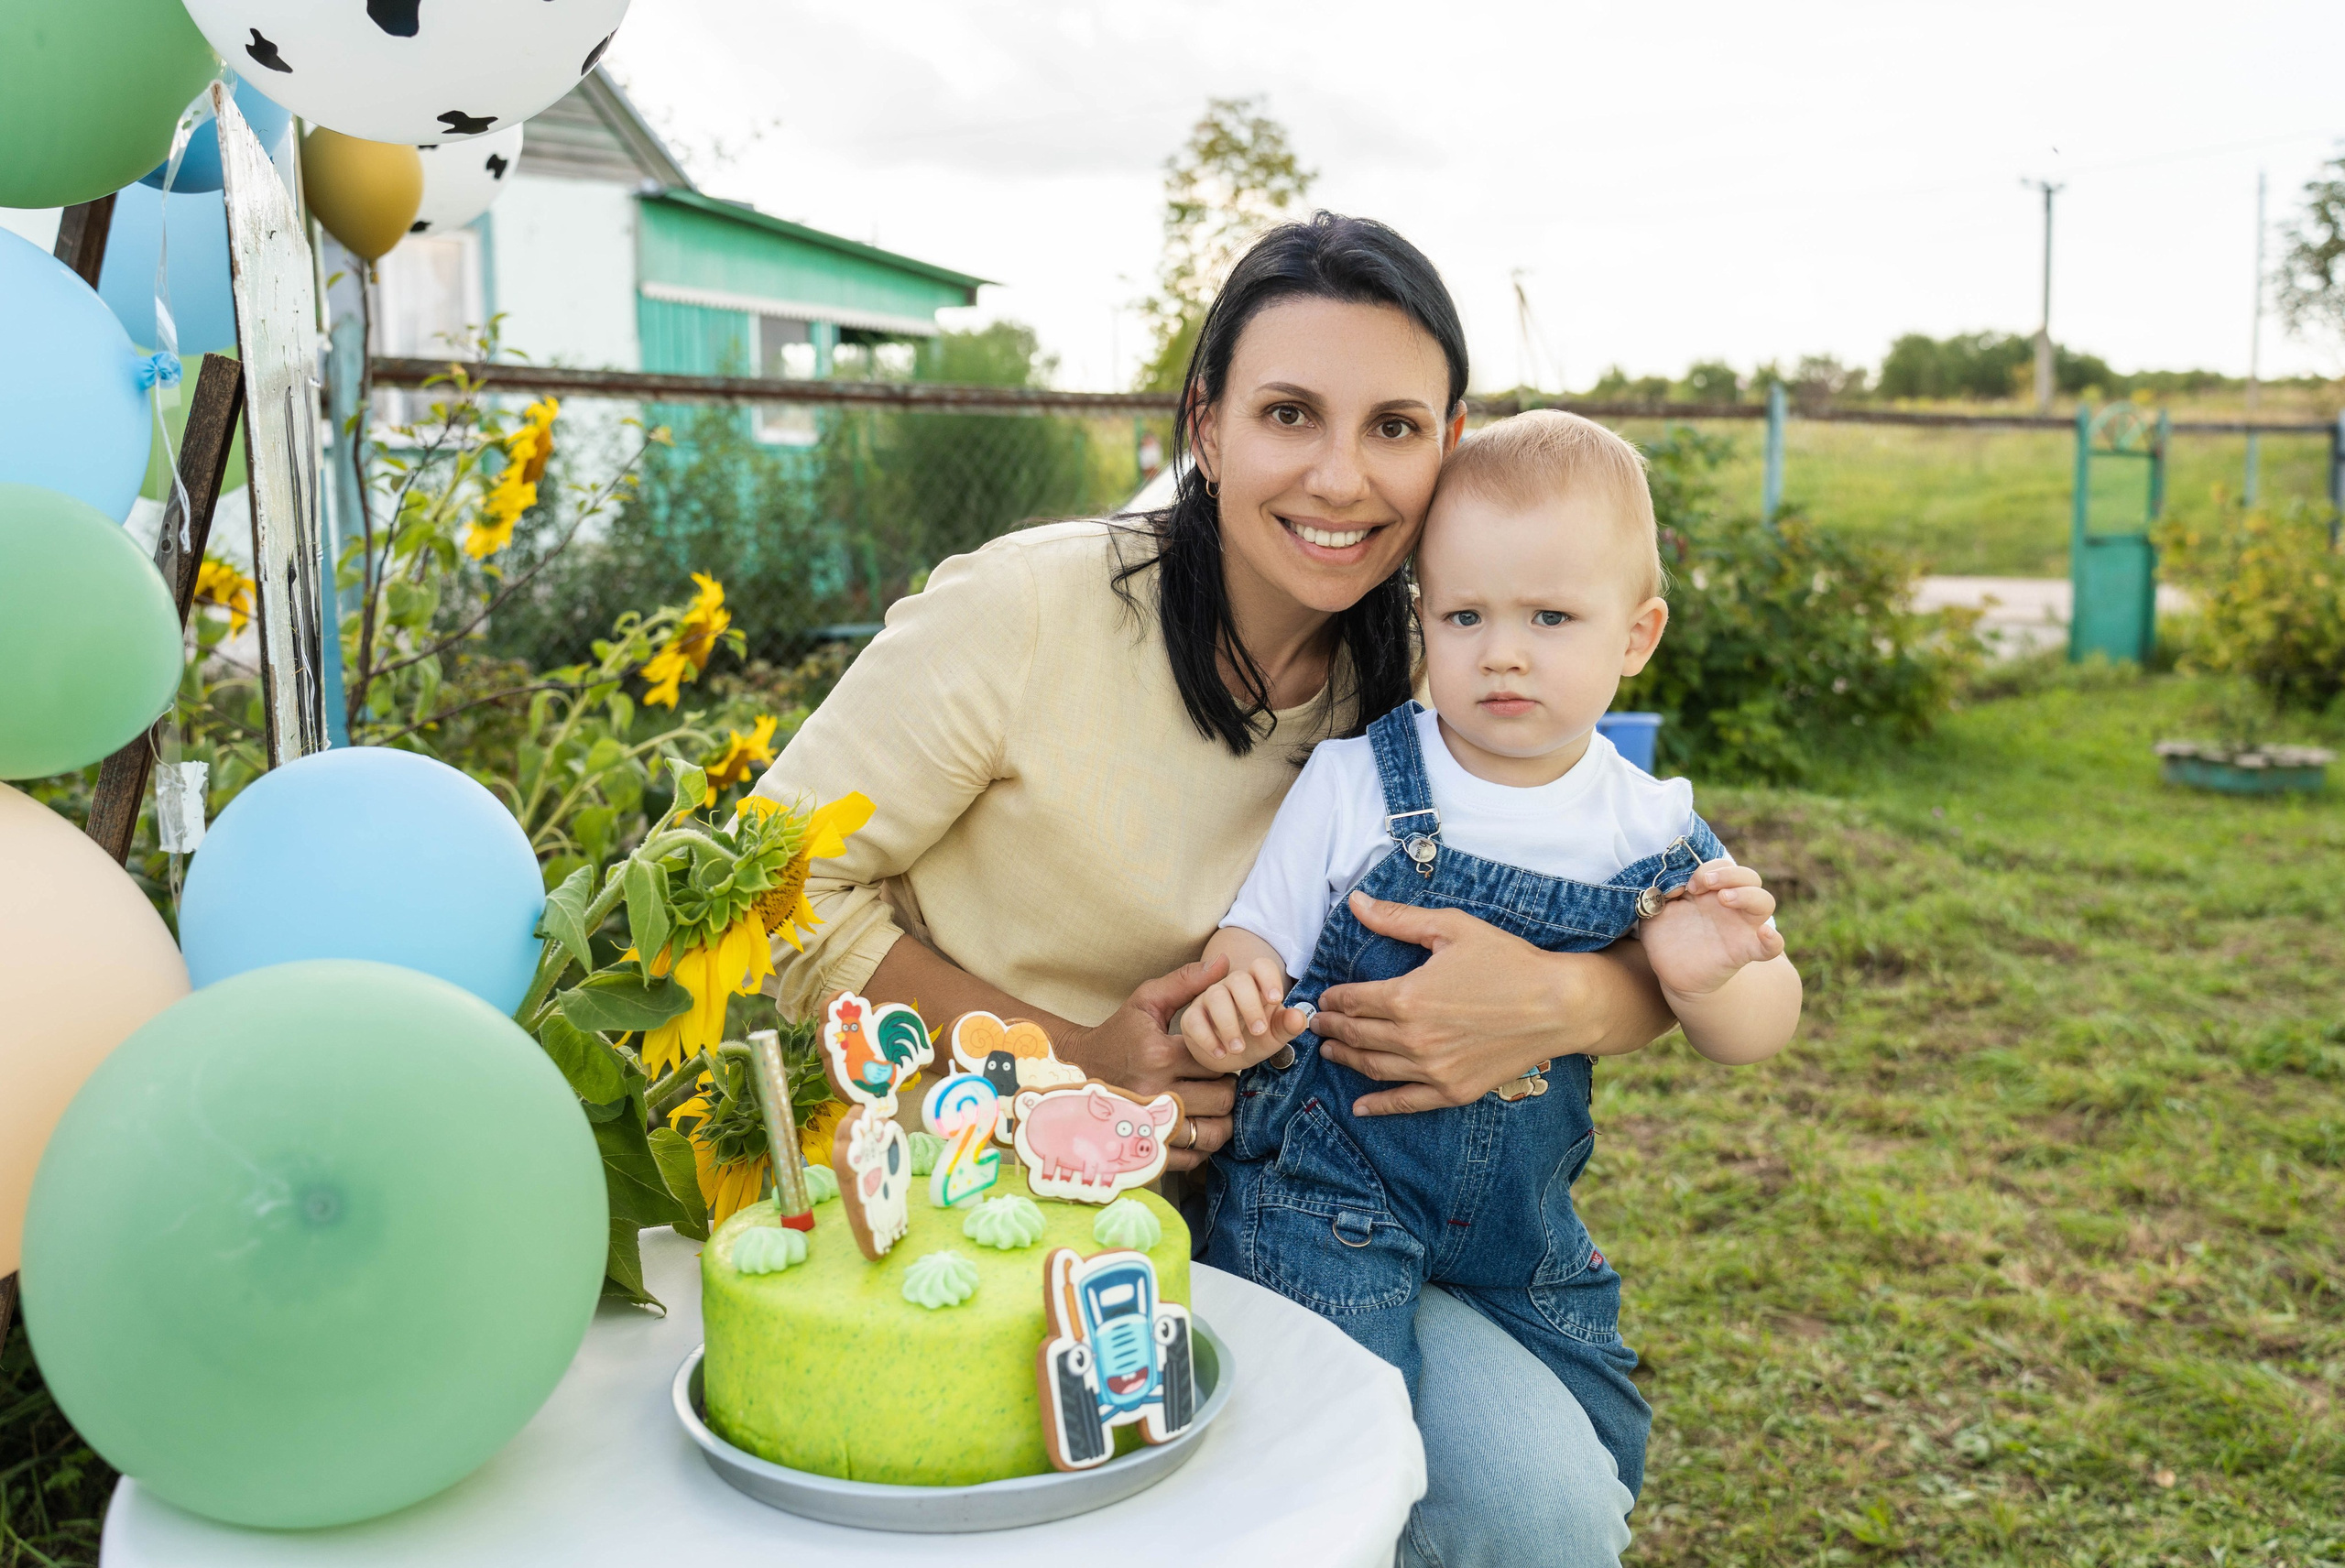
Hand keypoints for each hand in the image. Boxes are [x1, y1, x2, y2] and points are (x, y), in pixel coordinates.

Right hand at [1057, 954, 1237, 1170]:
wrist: (1075, 1071)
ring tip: (1213, 1105)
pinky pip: (1193, 1157)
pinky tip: (1197, 1126)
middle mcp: (1155, 1092)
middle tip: (1219, 1080)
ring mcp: (1150, 1125)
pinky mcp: (1146, 1148)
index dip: (1230, 1056)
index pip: (1219, 1059)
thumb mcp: (1145, 1003)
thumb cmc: (1117, 1035)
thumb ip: (1186, 982)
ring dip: (1222, 1120)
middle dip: (1228, 1088)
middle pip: (1222, 1097)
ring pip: (1213, 1131)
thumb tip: (1225, 964)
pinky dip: (1202, 1145)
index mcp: (1158, 1054)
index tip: (1225, 1054)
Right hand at [1179, 957, 1312, 1069]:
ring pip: (1215, 996)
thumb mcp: (1274, 1035)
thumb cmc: (1253, 1038)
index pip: (1261, 966)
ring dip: (1228, 1023)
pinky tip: (1221, 1053)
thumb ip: (1287, 1026)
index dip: (1268, 978)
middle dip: (1250, 1005)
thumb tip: (1299, 1017)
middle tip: (1259, 1031)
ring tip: (1238, 1048)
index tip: (1276, 1000)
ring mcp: (1208, 999)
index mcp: (1255, 985)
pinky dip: (1207, 1038)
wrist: (1227, 1055)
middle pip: (1238, 979)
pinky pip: (1193, 1020)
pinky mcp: (1191, 1018)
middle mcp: (1230, 986)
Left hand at [1312, 892, 1633, 1116]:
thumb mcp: (1451, 928)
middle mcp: (1412, 1038)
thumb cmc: (1508, 960)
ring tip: (1330, 1053)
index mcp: (1406, 996)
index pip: (1352, 1001)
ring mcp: (1432, 1069)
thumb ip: (1398, 919)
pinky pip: (1405, 1102)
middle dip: (1332, 1029)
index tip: (1324, 998)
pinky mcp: (1453, 1090)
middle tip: (1318, 1025)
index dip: (1333, 1000)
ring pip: (1372, 1068)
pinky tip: (1360, 1106)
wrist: (1558, 1005)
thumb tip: (1355, 902)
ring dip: (1345, 1061)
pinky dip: (1378, 1105)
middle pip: (1356, 1036)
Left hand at [1640, 860, 1783, 1000]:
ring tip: (1724, 898)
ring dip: (1748, 894)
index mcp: (1710, 891)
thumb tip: (1672, 884)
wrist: (1671, 971)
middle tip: (1706, 884)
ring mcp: (1740, 927)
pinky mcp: (1745, 952)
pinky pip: (1772, 948)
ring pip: (1765, 902)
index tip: (1689, 885)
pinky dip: (1774, 941)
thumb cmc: (1667, 935)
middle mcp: (1730, 905)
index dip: (1708, 868)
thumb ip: (1660, 894)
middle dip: (1730, 873)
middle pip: (1750, 877)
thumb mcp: (1656, 910)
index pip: (1724, 866)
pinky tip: (1765, 933)